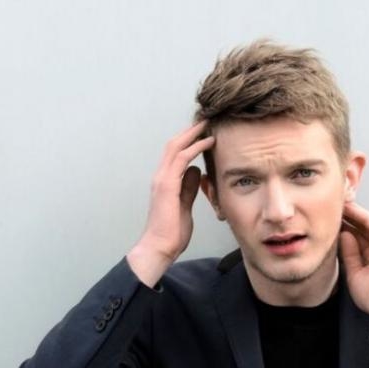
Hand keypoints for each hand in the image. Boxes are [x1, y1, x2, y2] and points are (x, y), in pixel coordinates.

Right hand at [133, 120, 215, 262]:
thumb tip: (197, 172)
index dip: (189, 140)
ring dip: (193, 134)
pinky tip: (207, 142)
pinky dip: (195, 148)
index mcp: (164, 182)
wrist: (160, 247)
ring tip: (208, 124)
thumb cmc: (171, 233)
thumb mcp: (185, 206)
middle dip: (190, 130)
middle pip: (174, 144)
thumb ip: (189, 188)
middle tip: (207, 119)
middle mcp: (160, 176)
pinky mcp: (166, 185)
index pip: (175, 154)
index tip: (204, 131)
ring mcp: (162, 179)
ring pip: (176, 147)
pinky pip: (181, 159)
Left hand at [339, 201, 368, 332]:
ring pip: (364, 222)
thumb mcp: (353, 273)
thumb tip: (342, 235)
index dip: (340, 230)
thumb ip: (348, 254)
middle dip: (345, 218)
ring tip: (336, 202)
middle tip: (328, 207)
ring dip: (351, 212)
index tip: (325, 222)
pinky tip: (347, 207)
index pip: (353, 239)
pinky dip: (359, 213)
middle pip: (358, 228)